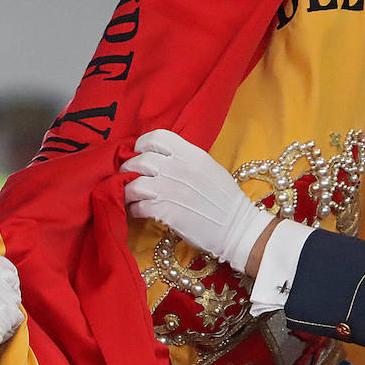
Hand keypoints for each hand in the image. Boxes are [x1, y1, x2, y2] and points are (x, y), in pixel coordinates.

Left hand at [122, 128, 274, 272]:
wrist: (237, 228)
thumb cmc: (224, 200)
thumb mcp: (208, 168)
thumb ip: (185, 160)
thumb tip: (161, 158)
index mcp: (192, 154)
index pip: (156, 137)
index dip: (142, 145)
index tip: (140, 155)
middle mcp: (180, 168)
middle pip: (139, 160)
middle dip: (129, 170)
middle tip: (129, 179)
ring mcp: (172, 190)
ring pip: (134, 184)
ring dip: (127, 192)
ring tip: (131, 198)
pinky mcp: (166, 212)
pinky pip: (138, 206)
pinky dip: (133, 209)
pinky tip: (138, 212)